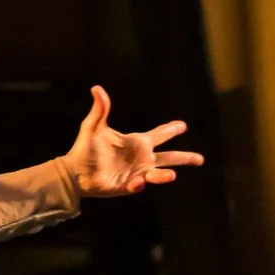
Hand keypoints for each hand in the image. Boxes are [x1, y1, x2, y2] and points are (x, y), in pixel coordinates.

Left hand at [63, 85, 204, 198]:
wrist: (74, 172)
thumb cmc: (84, 149)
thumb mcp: (93, 126)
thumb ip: (100, 109)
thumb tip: (97, 88)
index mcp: (136, 142)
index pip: (159, 135)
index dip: (171, 130)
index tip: (183, 125)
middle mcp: (141, 158)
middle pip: (169, 158)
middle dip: (185, 158)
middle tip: (200, 159)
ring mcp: (136, 173)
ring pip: (158, 174)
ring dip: (164, 175)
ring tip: (172, 175)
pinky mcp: (127, 186)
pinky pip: (137, 185)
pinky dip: (138, 184)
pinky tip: (137, 182)